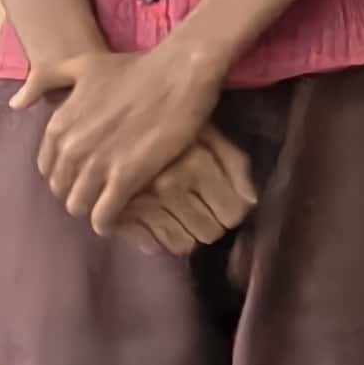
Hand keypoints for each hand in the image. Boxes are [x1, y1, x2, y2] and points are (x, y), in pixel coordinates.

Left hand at [20, 42, 224, 233]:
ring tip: (110, 206)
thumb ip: (43, 81)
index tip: (85, 173)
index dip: (65, 174)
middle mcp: (71, 148)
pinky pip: (105, 214)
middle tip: (102, 191)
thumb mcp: (81, 64)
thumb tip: (17, 104)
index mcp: (58, 125)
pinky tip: (117, 219)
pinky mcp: (127, 177)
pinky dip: (107, 221)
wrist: (180, 71)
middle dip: (78, 192)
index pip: (48, 168)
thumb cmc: (136, 66)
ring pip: (80, 205)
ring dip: (92, 209)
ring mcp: (98, 164)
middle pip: (62, 190)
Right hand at [111, 131, 257, 258]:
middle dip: (212, 223)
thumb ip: (235, 164)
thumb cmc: (170, 124)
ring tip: (182, 215)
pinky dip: (159, 238)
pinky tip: (159, 221)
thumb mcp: (209, 134)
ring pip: (181, 244)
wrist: (113, 118)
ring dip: (187, 233)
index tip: (226, 203)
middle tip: (204, 210)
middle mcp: (169, 188)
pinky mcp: (116, 216)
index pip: (232, 214)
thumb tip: (250, 201)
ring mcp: (141, 204)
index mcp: (196, 166)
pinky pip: (150, 245)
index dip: (233, 210)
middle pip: (209, 232)